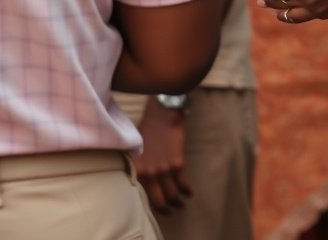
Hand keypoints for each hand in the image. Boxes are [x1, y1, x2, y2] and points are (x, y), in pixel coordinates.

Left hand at [133, 97, 191, 214]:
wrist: (162, 115)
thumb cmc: (149, 128)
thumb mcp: (138, 150)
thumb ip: (141, 166)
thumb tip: (145, 179)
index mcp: (139, 170)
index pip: (146, 195)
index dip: (154, 203)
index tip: (160, 206)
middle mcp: (150, 173)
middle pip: (159, 200)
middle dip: (166, 208)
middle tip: (171, 210)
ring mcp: (164, 169)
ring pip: (172, 194)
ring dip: (178, 202)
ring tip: (181, 204)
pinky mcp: (178, 163)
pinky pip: (183, 183)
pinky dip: (187, 191)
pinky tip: (189, 193)